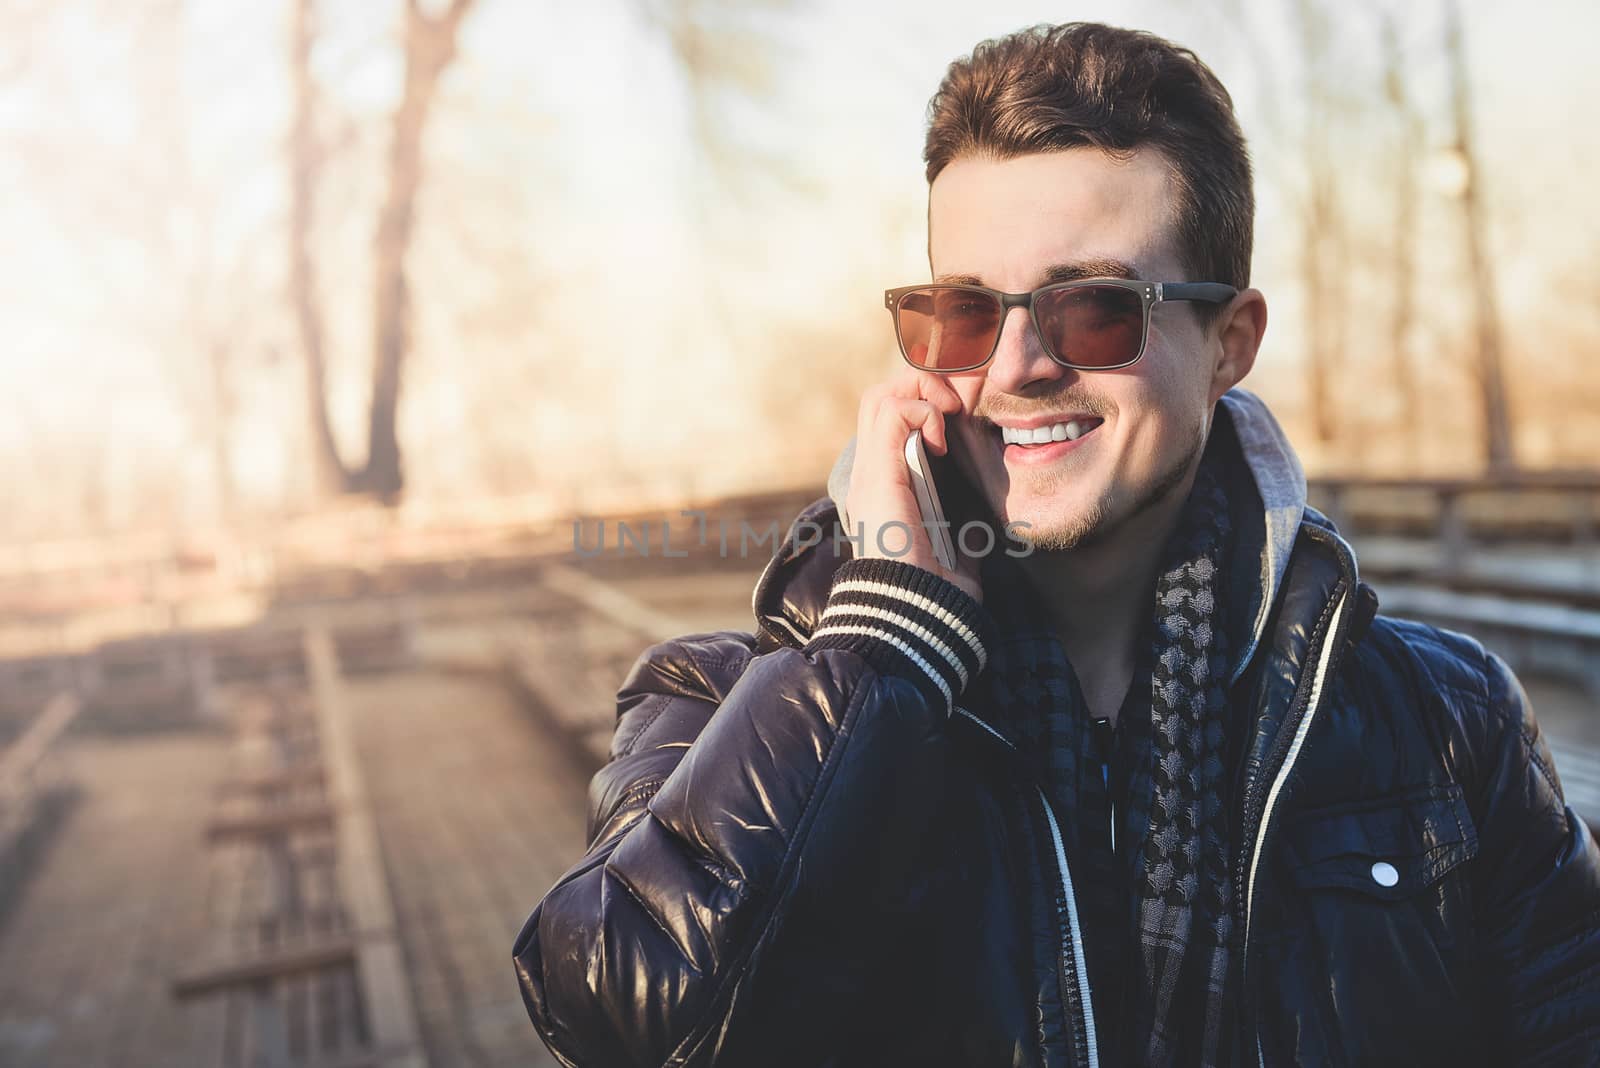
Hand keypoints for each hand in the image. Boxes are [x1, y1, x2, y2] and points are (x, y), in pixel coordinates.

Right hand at [846, 366, 983, 602]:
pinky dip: (921, 410)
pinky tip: (941, 435)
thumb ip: (960, 526)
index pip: (892, 419)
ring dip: (922, 391)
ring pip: (881, 395)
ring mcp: (871, 470)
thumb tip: (977, 523)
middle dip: (926, 386)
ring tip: (949, 413)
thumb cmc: (936, 588)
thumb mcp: (955, 546)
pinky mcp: (879, 472)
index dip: (928, 402)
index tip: (966, 412)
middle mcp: (872, 472)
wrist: (917, 609)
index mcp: (886, 486)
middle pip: (882, 397)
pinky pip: (892, 411)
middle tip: (960, 405)